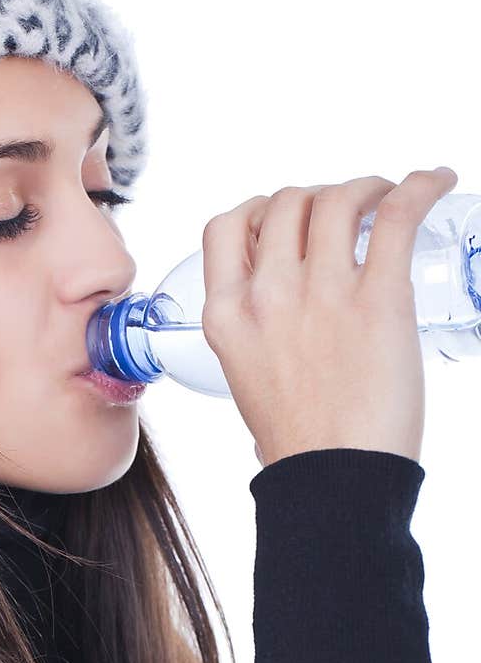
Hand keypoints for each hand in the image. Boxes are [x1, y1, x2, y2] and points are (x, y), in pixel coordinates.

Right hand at [200, 167, 458, 466]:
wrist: (334, 482)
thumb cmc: (301, 447)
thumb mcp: (249, 385)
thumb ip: (257, 346)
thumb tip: (283, 343)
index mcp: (227, 317)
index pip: (227, 227)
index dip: (260, 209)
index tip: (285, 217)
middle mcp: (268, 296)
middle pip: (288, 203)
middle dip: (319, 197)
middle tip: (348, 212)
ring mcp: (321, 294)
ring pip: (338, 198)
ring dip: (366, 187)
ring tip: (388, 196)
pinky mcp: (378, 300)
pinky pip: (399, 215)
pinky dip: (420, 186)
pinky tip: (436, 180)